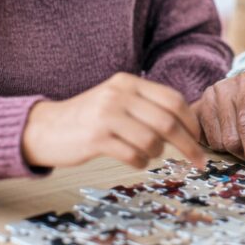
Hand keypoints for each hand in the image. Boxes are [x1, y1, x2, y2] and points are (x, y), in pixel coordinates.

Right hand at [21, 72, 206, 169]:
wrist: (45, 128)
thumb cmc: (88, 118)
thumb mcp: (117, 99)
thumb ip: (146, 105)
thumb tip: (187, 124)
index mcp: (128, 82)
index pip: (173, 99)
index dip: (191, 121)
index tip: (199, 138)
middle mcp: (118, 95)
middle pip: (167, 121)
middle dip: (188, 144)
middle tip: (198, 160)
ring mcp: (106, 116)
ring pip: (152, 140)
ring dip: (158, 153)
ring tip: (149, 154)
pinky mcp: (96, 139)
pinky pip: (133, 155)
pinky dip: (141, 162)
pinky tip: (135, 160)